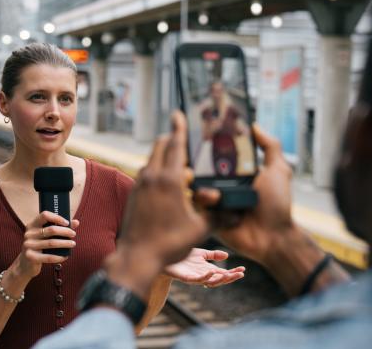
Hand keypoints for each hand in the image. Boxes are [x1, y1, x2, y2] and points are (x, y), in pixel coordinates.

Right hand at [14, 211, 79, 278]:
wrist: (25, 264)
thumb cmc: (39, 247)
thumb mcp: (46, 236)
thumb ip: (60, 227)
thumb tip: (76, 222)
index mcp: (32, 225)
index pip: (45, 215)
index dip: (57, 218)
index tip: (67, 223)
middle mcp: (29, 234)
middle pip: (51, 229)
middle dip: (65, 231)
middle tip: (73, 234)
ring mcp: (28, 245)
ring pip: (52, 243)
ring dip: (65, 243)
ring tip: (73, 244)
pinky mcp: (30, 257)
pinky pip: (48, 257)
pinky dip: (59, 257)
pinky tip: (66, 256)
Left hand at [106, 112, 209, 298]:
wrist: (137, 258)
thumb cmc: (169, 243)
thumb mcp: (199, 230)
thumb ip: (218, 216)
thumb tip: (236, 213)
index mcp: (169, 180)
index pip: (175, 145)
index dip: (179, 128)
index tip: (178, 113)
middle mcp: (152, 177)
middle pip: (161, 147)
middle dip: (172, 139)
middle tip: (185, 141)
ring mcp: (140, 185)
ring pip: (152, 160)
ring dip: (165, 158)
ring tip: (181, 168)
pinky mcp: (134, 195)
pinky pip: (146, 174)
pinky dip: (157, 171)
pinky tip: (167, 185)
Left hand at [164, 248, 244, 287]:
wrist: (164, 257)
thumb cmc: (182, 256)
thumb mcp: (200, 253)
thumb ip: (213, 255)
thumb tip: (227, 256)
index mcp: (207, 270)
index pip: (223, 273)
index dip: (233, 272)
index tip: (243, 269)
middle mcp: (202, 275)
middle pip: (219, 280)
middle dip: (231, 278)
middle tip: (241, 274)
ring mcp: (194, 278)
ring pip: (210, 282)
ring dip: (220, 279)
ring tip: (229, 274)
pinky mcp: (185, 278)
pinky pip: (196, 280)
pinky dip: (205, 277)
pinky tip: (212, 271)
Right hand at [196, 124, 294, 265]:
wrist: (273, 237)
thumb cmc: (277, 205)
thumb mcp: (278, 170)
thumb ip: (270, 147)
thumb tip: (254, 125)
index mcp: (236, 173)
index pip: (216, 155)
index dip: (206, 145)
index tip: (196, 132)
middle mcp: (223, 185)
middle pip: (200, 169)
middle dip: (192, 161)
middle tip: (189, 155)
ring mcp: (214, 202)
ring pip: (194, 185)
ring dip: (195, 180)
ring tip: (201, 178)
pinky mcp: (208, 218)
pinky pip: (196, 206)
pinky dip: (201, 199)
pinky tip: (212, 198)